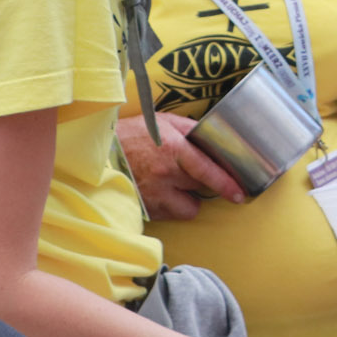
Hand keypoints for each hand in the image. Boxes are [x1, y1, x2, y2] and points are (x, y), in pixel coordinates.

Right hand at [116, 113, 246, 220]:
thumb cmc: (131, 135)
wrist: (97, 155)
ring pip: (188, 208)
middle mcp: (165, 174)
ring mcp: (154, 195)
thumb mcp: (163, 122)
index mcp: (173, 149)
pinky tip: (159, 192)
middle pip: (201, 189)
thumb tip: (215, 137)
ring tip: (174, 186)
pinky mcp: (146, 209)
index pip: (207, 171)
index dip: (226, 184)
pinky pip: (170, 214)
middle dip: (201, 184)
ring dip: (187, 200)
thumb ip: (190, 129)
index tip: (239, 194)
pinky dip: (170, 207)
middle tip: (190, 175)